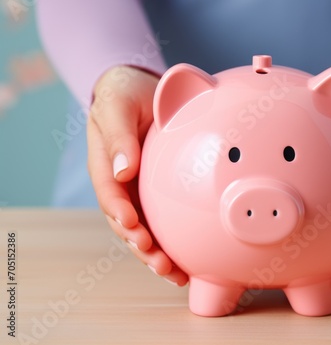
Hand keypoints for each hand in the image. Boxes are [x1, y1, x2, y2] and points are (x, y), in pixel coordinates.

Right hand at [87, 65, 188, 285]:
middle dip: (142, 248)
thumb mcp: (118, 106)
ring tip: (175, 275)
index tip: (133, 227)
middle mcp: (121, 185)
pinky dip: (171, 242)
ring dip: (156, 255)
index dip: (119, 213)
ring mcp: (138, 192)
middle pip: (126, 225)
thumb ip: (118, 135)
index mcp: (106, 166)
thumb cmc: (125, 96)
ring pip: (144, 231)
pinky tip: (187, 261)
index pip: (110, 196)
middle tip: (161, 264)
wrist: (140, 91)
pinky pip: (161, 221)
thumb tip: (122, 170)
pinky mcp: (156, 193)